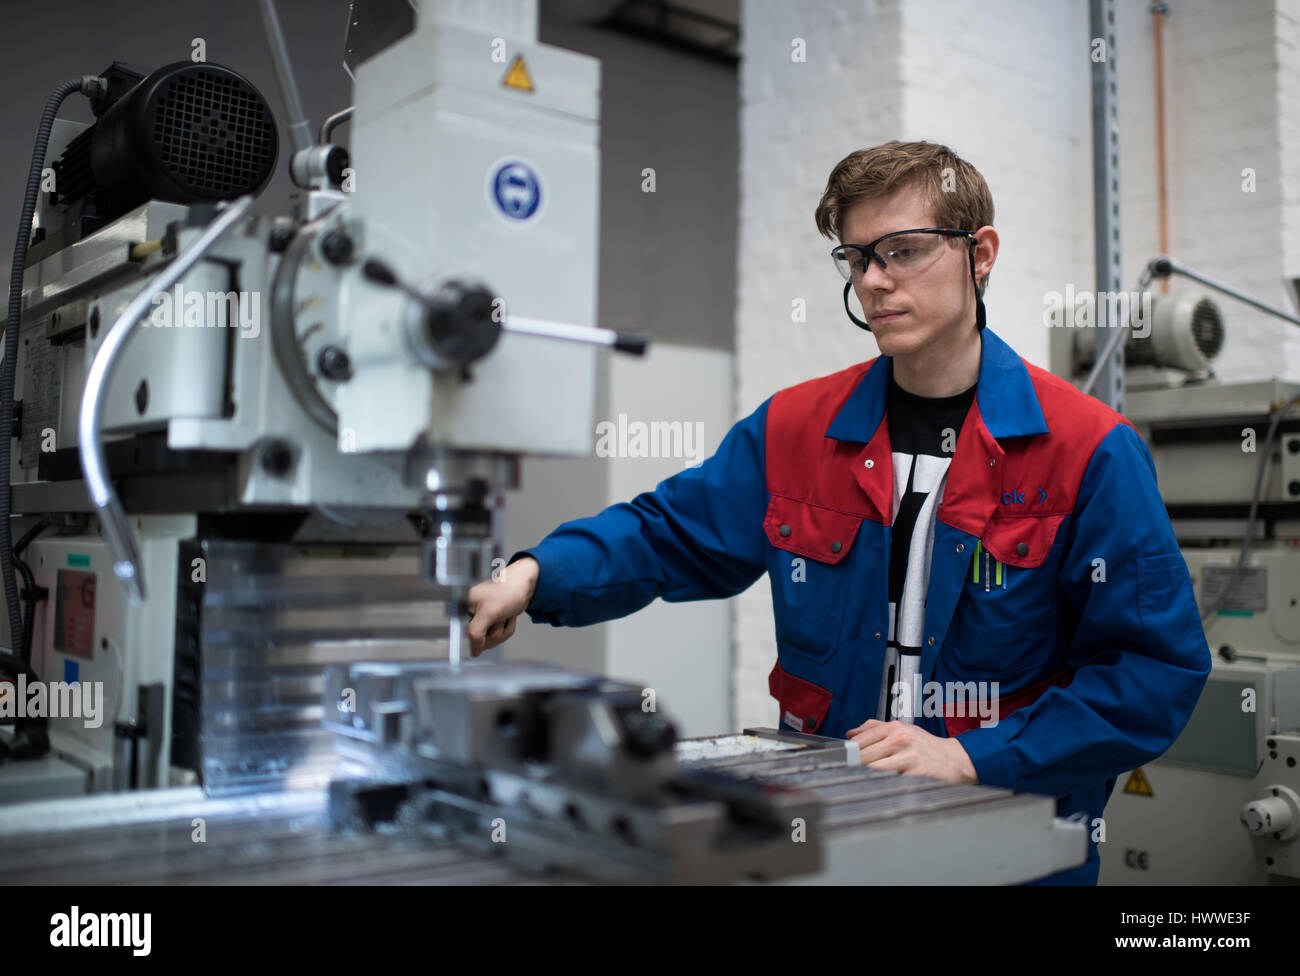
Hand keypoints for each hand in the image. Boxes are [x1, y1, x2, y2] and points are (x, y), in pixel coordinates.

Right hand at [466, 556, 539, 655]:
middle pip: (479, 641)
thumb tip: (473, 652)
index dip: (477, 638)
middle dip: (495, 632)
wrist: (524, 584)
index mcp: (462, 608)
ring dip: (503, 630)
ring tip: (505, 614)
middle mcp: (470, 614)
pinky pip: (499, 636)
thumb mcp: (488, 613)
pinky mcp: (492, 622)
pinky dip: (507, 628)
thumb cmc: (506, 591)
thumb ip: (475, 633)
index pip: (464, 635)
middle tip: (499, 617)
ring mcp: (481, 619)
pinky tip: (508, 617)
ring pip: (491, 639)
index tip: (486, 631)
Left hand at [845, 719, 978, 784]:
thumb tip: (850, 734)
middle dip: (854, 767)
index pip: (859, 741)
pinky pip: (891, 782)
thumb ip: (875, 728)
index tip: (841, 761)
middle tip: (849, 775)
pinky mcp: (916, 774)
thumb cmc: (926, 746)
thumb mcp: (903, 729)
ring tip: (863, 783)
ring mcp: (908, 757)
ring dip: (866, 777)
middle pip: (863, 756)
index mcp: (894, 728)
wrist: (956, 760)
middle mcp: (900, 739)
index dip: (847, 753)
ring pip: (873, 770)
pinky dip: (883, 786)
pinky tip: (881, 788)